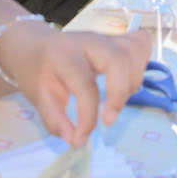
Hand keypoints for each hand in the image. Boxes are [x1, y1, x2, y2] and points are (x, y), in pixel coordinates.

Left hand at [0, 22, 153, 145]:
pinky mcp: (118, 39)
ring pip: (134, 51)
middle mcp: (89, 41)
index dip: (87, 117)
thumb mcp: (38, 97)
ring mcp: (106, 37)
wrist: (35, 45)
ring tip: (117, 99)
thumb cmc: (37, 71)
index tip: (81, 138)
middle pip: (119, 59)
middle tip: (108, 120)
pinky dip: (142, 64)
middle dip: (119, 95)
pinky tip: (128, 80)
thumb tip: (76, 140)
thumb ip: (55, 120)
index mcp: (64, 54)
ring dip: (133, 81)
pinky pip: (141, 45)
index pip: (84, 84)